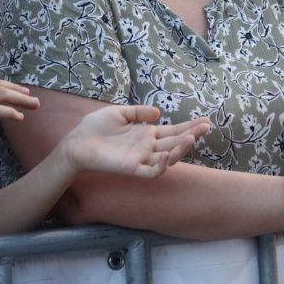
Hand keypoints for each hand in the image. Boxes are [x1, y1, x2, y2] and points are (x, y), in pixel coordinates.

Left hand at [59, 106, 211, 178]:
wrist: (76, 142)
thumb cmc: (95, 128)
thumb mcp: (119, 113)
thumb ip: (138, 112)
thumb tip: (158, 112)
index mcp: (146, 135)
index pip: (172, 131)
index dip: (188, 126)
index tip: (205, 120)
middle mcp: (147, 147)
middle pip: (175, 142)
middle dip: (191, 134)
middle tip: (206, 126)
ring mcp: (141, 159)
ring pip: (168, 157)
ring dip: (180, 149)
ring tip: (191, 137)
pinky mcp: (131, 168)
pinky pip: (151, 171)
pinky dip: (161, 166)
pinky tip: (167, 155)